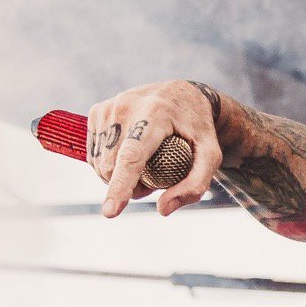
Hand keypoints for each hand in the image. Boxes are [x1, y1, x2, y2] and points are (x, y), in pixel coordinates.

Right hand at [86, 80, 223, 217]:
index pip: (132, 156)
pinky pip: (95, 154)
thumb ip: (195, 184)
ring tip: (144, 166)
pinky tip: (128, 156)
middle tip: (154, 180)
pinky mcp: (97, 111)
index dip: (121, 186)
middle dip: (129, 186)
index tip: (110, 212)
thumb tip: (162, 209)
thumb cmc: (198, 129)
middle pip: (114, 167)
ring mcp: (109, 107)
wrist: (182, 94)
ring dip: (119, 177)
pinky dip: (109, 165)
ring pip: (100, 164)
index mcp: (155, 113)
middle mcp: (127, 107)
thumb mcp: (211, 155)